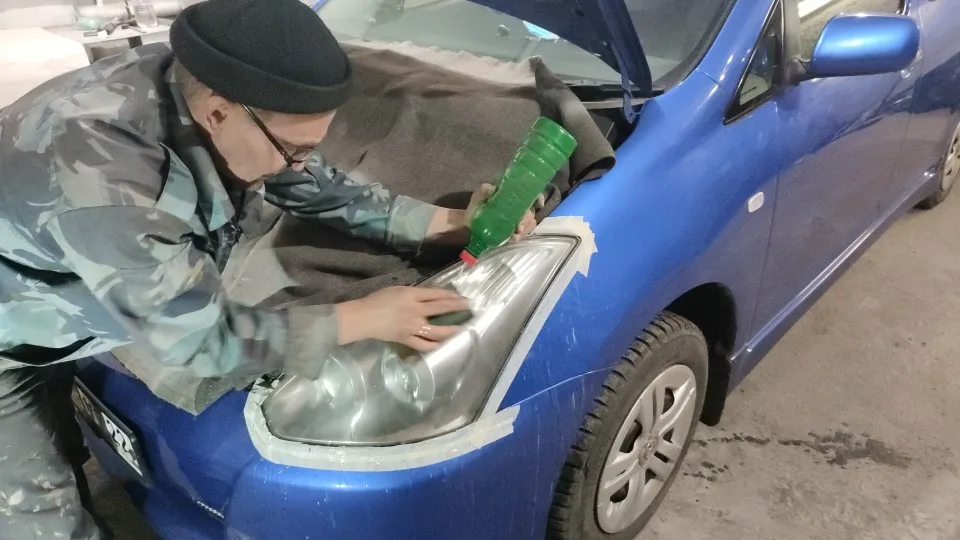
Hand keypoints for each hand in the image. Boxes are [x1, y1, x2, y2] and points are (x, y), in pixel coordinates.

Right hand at [335, 286, 469, 351]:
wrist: (363, 317)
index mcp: (412, 295)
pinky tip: (442, 344)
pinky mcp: (407, 339)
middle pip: (441, 308)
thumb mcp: (396, 290)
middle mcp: (415, 310)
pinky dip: (434, 345)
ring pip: (437, 330)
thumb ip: (413, 293)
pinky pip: (424, 345)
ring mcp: (412, 326)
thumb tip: (427, 297)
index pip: (436, 295)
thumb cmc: (377, 300)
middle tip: (468, 308)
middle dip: (457, 308)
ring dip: (451, 329)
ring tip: (460, 329)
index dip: (451, 295)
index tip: (461, 297)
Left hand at [466, 183, 542, 241]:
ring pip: (529, 224)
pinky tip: (513, 238)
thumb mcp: (478, 196)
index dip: (538, 197)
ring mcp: (516, 220)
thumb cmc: (476, 206)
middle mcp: (517, 207)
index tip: (539, 204)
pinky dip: (518, 237)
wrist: (468, 223)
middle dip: (527, 220)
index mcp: (512, 196)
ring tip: (516, 234)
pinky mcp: (511, 231)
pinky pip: (520, 234)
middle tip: (519, 226)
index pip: (531, 194)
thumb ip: (484, 190)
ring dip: (524, 229)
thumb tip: (491, 189)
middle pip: (531, 212)